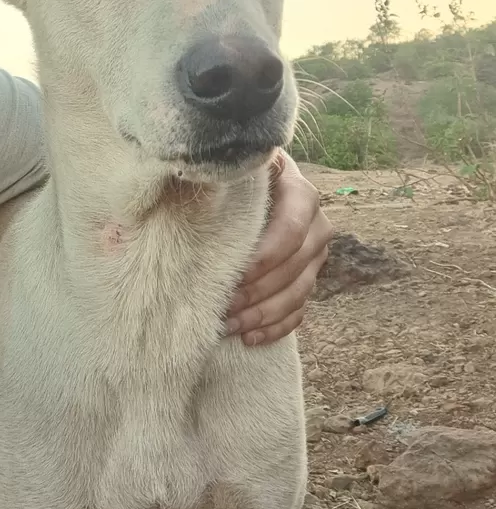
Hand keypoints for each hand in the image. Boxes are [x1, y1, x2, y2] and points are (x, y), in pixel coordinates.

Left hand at [224, 150, 332, 346]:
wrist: (250, 188)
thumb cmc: (231, 178)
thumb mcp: (231, 170)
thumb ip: (220, 174)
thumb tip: (192, 179)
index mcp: (299, 191)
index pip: (292, 229)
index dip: (264, 257)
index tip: (232, 274)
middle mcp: (315, 223)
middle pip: (295, 266)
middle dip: (257, 291)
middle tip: (223, 305)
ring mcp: (315, 254)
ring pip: (299, 292)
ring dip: (263, 314)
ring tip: (228, 325)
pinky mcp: (308, 278)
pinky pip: (301, 311)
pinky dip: (276, 327)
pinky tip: (249, 338)